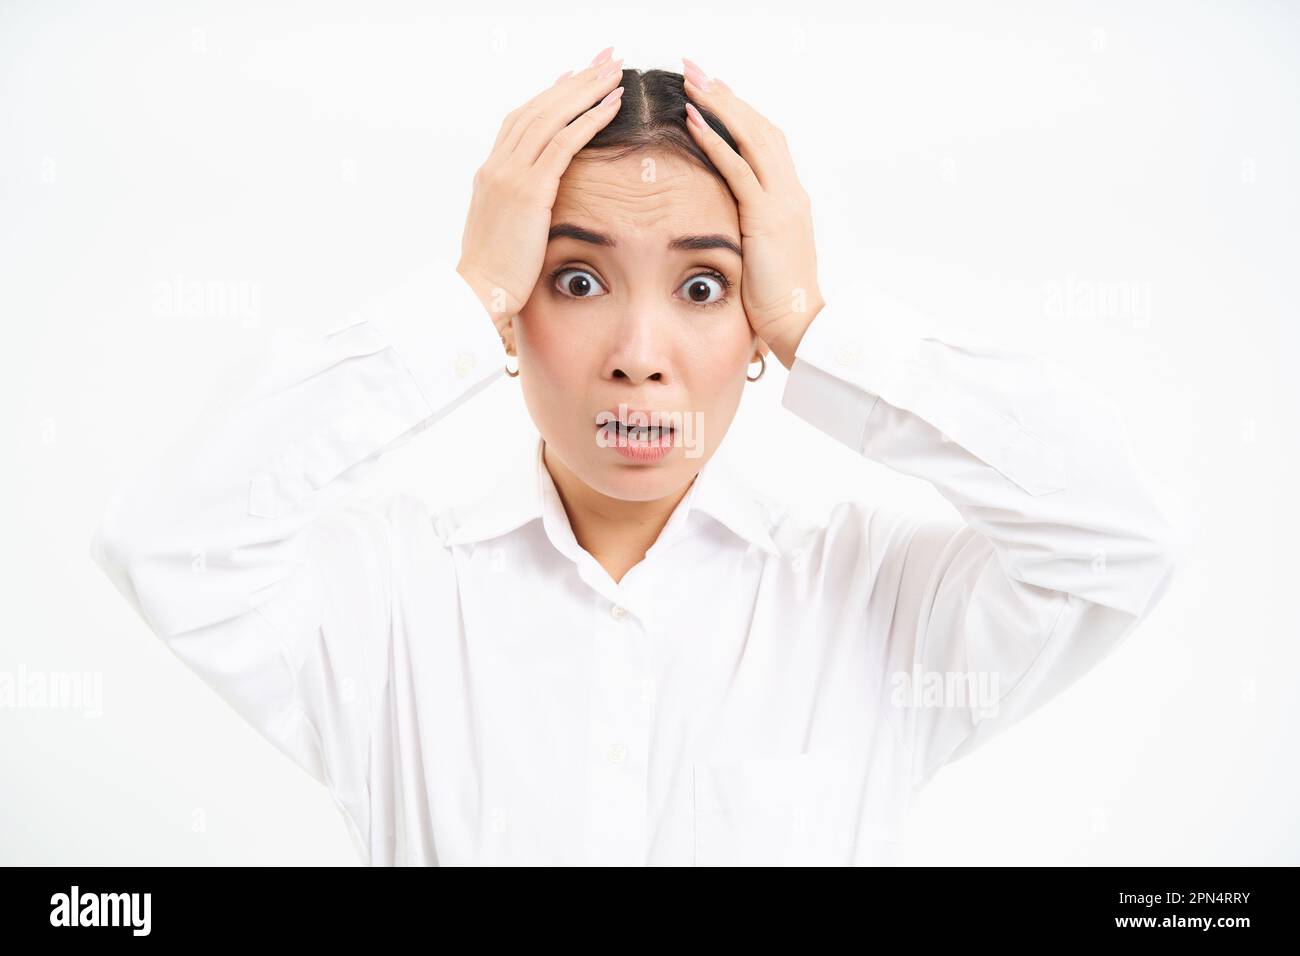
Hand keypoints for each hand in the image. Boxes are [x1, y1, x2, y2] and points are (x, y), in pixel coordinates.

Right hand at [457, 47, 626, 351]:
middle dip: (574, 81)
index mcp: (490, 173)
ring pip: (552, 117)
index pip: (521, 120)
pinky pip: (563, 144)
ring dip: (586, 91)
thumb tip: (539, 205)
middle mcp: (498, 166)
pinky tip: (612, 105)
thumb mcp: (504, 232)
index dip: (550, 96)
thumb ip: (519, 208)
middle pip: (539, 108)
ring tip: (614, 72)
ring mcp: (510, 176)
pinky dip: (589, 120)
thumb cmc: (494, 276)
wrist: (476, 294)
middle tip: (604, 60)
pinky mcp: (529, 192)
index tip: (575, 77)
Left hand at [680, 58, 824, 370]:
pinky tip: (692, 121)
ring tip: (691, 82)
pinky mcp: (767, 218)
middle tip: (695, 69)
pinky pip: (739, 169)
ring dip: (719, 106)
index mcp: (790, 200)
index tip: (713, 91)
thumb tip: (726, 225)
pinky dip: (715, 141)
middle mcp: (791, 193)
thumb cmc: (777, 303)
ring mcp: (782, 202)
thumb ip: (750, 232)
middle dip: (726, 96)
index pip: (766, 143)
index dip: (739, 114)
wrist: (800, 326)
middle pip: (759, 127)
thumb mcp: (763, 256)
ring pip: (751, 137)